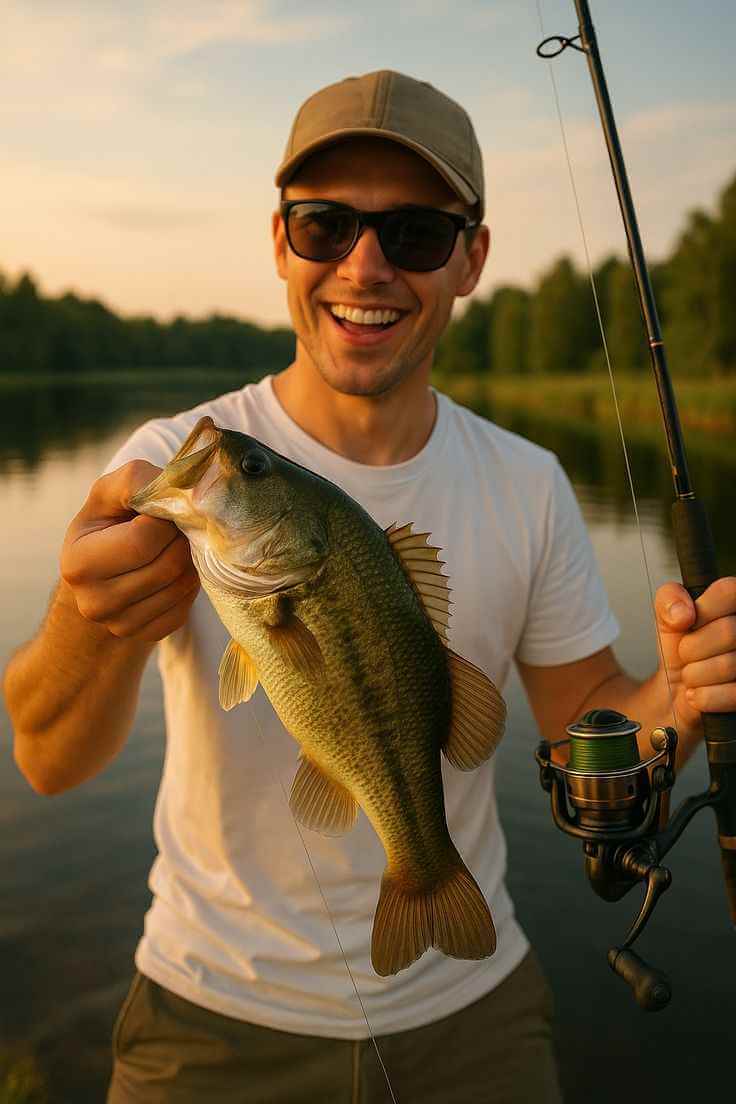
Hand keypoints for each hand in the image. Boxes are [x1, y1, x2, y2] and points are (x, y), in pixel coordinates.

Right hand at [61, 461, 198, 641]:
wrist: (103, 572)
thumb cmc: (109, 524)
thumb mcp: (110, 494)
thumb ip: (135, 481)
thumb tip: (175, 491)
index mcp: (79, 563)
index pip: (144, 540)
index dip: (164, 520)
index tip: (162, 513)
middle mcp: (94, 603)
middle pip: (167, 565)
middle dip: (181, 539)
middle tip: (176, 528)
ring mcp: (119, 625)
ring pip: (181, 586)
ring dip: (190, 560)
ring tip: (175, 546)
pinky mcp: (145, 635)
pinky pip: (185, 608)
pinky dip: (188, 586)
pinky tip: (174, 571)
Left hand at [655, 578, 735, 734]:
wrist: (677, 689)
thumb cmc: (680, 648)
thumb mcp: (667, 618)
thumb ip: (669, 600)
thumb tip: (682, 613)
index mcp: (734, 604)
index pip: (729, 590)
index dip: (703, 609)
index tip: (690, 622)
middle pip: (727, 632)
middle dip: (691, 648)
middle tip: (686, 654)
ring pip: (727, 665)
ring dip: (694, 675)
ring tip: (692, 674)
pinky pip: (730, 694)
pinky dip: (703, 697)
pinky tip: (698, 693)